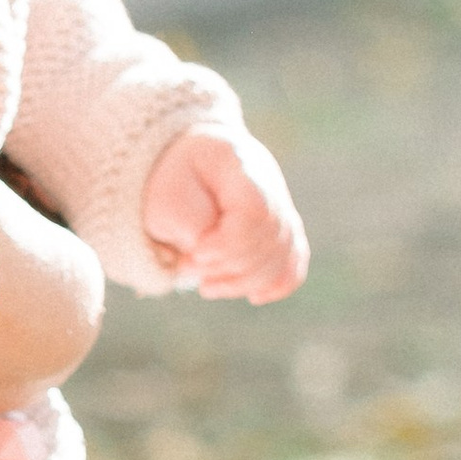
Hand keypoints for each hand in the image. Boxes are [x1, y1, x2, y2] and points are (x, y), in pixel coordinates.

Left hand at [140, 128, 309, 302]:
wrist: (191, 162)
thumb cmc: (174, 180)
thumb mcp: (166, 195)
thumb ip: (188, 224)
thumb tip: (208, 255)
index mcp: (239, 163)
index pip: (255, 211)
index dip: (229, 243)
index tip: (195, 253)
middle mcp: (270, 183)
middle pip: (270, 236)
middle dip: (227, 265)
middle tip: (185, 267)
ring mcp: (281, 205)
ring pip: (283, 254)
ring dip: (244, 281)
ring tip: (206, 287)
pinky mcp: (283, 228)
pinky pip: (294, 260)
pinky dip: (278, 283)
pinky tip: (255, 298)